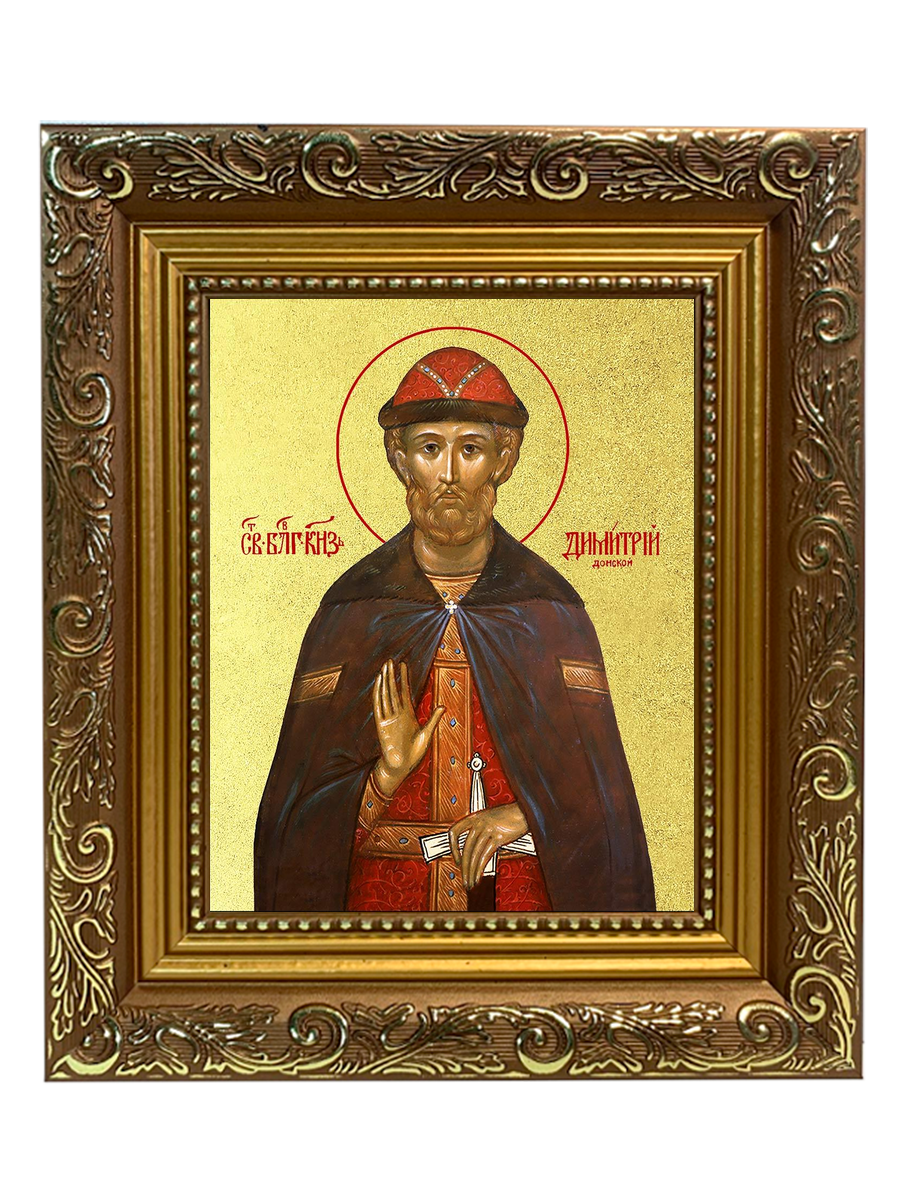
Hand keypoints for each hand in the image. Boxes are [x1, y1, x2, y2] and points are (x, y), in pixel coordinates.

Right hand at [372, 660, 444, 795]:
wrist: (401, 767)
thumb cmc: (413, 754)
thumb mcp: (426, 735)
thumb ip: (433, 719)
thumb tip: (443, 706)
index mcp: (408, 715)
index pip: (405, 692)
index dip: (403, 679)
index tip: (403, 665)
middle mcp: (397, 714)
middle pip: (393, 690)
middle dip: (392, 675)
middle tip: (390, 661)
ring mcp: (389, 718)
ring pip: (385, 695)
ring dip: (384, 681)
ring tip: (384, 668)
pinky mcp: (382, 725)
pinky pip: (379, 706)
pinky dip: (378, 695)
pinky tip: (378, 684)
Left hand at [449, 803, 528, 889]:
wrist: (527, 809)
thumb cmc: (511, 815)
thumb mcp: (490, 818)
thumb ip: (481, 830)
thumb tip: (474, 850)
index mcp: (475, 817)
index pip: (454, 831)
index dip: (452, 847)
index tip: (456, 860)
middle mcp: (479, 822)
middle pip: (466, 849)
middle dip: (464, 868)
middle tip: (464, 880)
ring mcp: (489, 829)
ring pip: (474, 855)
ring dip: (471, 872)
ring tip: (471, 883)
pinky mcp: (499, 837)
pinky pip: (485, 856)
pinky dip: (479, 869)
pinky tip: (478, 877)